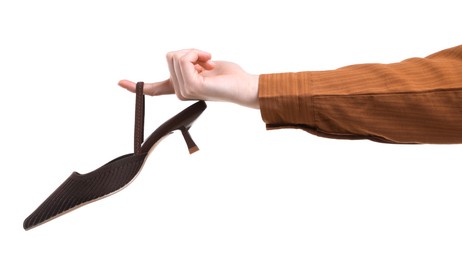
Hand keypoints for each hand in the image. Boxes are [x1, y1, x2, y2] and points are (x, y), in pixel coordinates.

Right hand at [118, 49, 259, 108]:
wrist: (244, 86)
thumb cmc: (228, 76)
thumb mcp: (203, 64)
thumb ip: (189, 63)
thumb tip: (184, 58)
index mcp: (180, 87)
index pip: (154, 89)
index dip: (136, 87)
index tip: (120, 83)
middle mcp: (180, 92)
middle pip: (170, 56)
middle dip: (190, 51)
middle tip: (207, 61)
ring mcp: (184, 91)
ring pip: (177, 56)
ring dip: (195, 52)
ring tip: (209, 63)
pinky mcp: (191, 87)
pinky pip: (184, 59)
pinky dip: (198, 54)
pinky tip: (210, 64)